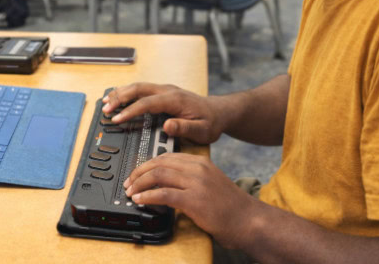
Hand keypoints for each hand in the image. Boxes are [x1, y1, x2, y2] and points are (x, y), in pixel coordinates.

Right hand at [101, 83, 223, 144]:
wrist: (219, 112)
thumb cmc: (211, 122)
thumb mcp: (202, 130)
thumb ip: (185, 128)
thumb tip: (167, 125)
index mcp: (175, 99)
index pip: (147, 103)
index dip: (130, 110)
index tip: (117, 119)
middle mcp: (167, 90)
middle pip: (138, 89)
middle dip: (119, 98)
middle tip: (105, 109)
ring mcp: (164, 89)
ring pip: (137, 86)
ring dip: (120, 93)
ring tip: (105, 102)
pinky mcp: (162, 92)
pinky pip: (141, 89)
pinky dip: (126, 92)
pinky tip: (117, 97)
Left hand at [124, 153, 260, 248]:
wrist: (249, 220)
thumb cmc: (229, 206)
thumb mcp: (209, 183)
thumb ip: (188, 178)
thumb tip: (162, 183)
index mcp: (200, 162)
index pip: (165, 157)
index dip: (146, 165)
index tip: (136, 174)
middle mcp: (197, 168)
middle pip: (158, 163)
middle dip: (138, 173)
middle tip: (128, 183)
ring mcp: (196, 183)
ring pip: (158, 175)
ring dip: (139, 184)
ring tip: (131, 192)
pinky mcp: (194, 200)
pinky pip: (163, 194)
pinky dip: (147, 196)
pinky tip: (140, 200)